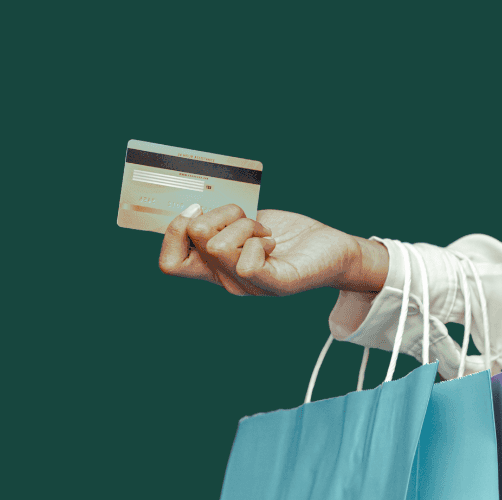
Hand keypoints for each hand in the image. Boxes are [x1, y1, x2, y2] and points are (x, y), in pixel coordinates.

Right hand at [159, 204, 388, 296]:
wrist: (332, 249)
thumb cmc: (287, 235)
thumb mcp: (242, 225)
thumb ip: (216, 223)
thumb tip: (190, 211)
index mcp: (215, 268)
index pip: (169, 263)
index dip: (174, 231)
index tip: (198, 211)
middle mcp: (228, 282)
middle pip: (197, 238)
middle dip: (221, 213)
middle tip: (249, 223)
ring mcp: (251, 286)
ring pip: (219, 244)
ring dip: (245, 224)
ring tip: (266, 234)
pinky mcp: (278, 284)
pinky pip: (248, 264)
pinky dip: (257, 243)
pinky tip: (272, 243)